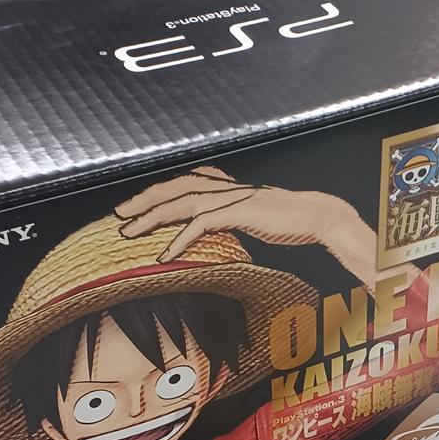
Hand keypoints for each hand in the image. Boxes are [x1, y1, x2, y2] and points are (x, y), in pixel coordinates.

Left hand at [115, 166, 378, 291]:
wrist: (319, 217)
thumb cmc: (292, 221)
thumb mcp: (257, 218)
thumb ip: (235, 220)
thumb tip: (219, 231)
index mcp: (228, 186)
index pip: (184, 183)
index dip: (159, 192)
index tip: (136, 205)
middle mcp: (225, 187)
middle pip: (174, 187)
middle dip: (144, 199)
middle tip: (119, 214)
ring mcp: (231, 197)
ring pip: (180, 202)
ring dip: (151, 217)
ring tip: (128, 231)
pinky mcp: (238, 212)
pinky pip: (200, 225)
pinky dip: (178, 241)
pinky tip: (164, 256)